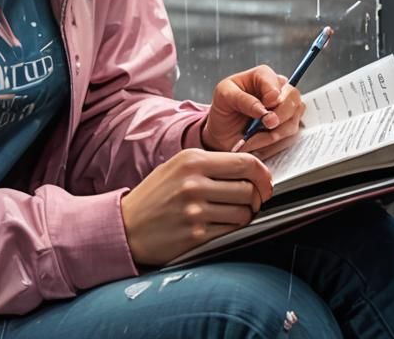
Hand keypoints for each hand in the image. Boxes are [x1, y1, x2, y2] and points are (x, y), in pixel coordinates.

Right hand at [119, 149, 272, 266]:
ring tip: (231, 213)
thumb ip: (210, 165)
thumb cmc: (154, 195)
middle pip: (249, 189)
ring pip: (244, 212)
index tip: (265, 183)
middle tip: (250, 201)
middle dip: (256, 197)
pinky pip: (232, 230)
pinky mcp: (197, 234)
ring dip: (245, 215)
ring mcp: (196, 210)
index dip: (263, 175)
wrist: (127, 225)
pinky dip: (232, 229)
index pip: (245, 162)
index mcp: (191, 159)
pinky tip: (220, 224)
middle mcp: (194, 182)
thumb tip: (250, 170)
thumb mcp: (177, 167)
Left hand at [201, 64, 305, 158]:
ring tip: (253, 136)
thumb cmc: (224, 107)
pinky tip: (257, 141)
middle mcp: (278, 89)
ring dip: (273, 133)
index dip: (273, 98)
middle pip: (293, 99)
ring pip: (293, 120)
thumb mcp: (224, 96)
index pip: (277, 83)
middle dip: (279, 116)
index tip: (262, 111)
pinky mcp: (288, 126)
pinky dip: (273, 143)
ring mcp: (286, 108)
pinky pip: (290, 137)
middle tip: (265, 125)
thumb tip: (264, 111)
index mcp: (262, 75)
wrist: (224, 131)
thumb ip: (244, 100)